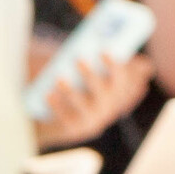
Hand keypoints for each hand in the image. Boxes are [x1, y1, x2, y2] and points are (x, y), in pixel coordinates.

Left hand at [35, 51, 153, 147]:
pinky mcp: (74, 130)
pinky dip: (57, 106)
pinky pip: (66, 118)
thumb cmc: (76, 88)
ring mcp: (93, 120)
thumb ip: (97, 59)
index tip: (103, 50)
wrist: (55, 120)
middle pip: (107, 93)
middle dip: (93, 76)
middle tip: (78, 59)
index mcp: (119, 92)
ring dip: (73, 91)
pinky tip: (48, 95)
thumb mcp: (89, 73)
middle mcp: (110, 108)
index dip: (116, 66)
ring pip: (86, 105)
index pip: (126, 80)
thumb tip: (114, 43)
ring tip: (58, 78)